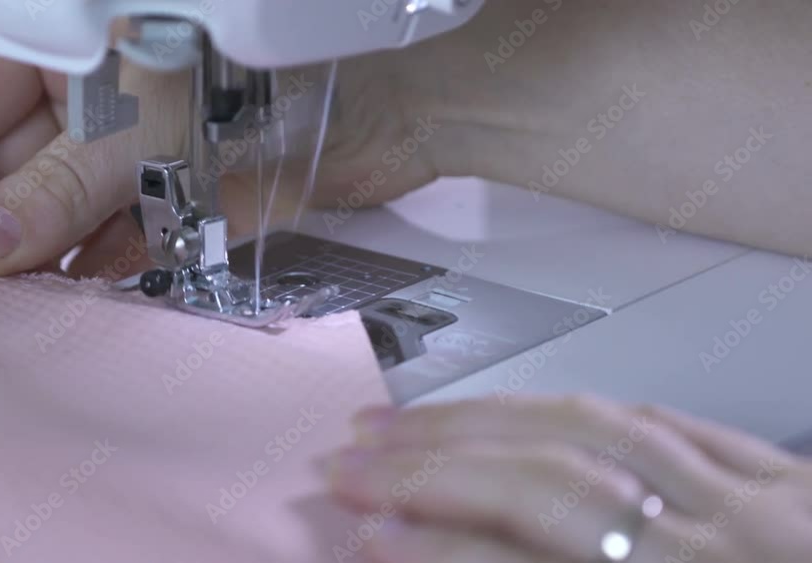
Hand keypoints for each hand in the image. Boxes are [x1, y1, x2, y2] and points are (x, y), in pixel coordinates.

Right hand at [0, 29, 458, 277]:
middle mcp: (89, 96)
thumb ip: (52, 187)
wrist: (389, 101)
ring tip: (4, 320)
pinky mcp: (179, 191)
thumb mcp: (133, 128)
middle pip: (7, 165)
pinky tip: (72, 305)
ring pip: (61, 207)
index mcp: (60, 46)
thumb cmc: (253, 75)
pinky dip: (98, 267)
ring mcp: (135, 146)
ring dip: (38, 260)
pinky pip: (119, 233)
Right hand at [326, 395, 811, 561]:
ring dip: (484, 418)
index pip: (532, 560)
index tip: (362, 531)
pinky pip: (670, 420)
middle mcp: (713, 547)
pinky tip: (526, 409)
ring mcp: (754, 498)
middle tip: (350, 459)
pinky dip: (584, 412)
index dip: (439, 544)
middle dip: (434, 466)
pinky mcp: (783, 474)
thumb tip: (452, 557)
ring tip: (405, 419)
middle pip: (550, 479)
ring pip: (594, 427)